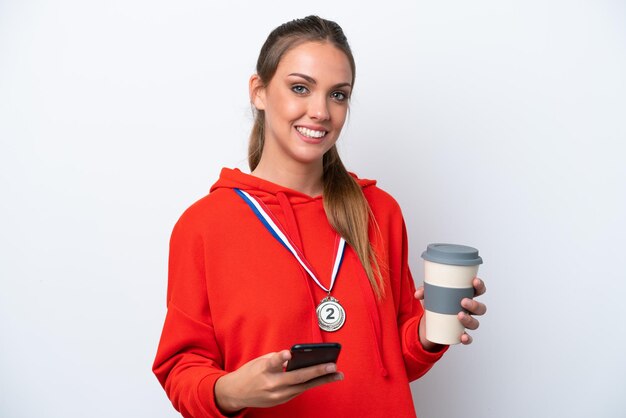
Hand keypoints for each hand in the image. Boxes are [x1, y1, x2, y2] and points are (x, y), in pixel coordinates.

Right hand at [214, 350, 342, 413]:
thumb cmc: (250, 373)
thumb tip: (297, 357)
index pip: (272, 362)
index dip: (280, 357)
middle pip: (296, 378)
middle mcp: (271, 384)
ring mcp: (277, 396)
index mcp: (263, 370)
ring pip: (303, 387)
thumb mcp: (260, 361)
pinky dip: (311, 383)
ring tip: (337, 374)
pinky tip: (324, 378)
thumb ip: (278, 358)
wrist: (236, 393)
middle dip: (316, 371)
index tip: (287, 353)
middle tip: (332, 366)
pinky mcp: (281, 401)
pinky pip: (299, 391)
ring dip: (321, 380)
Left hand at [414, 277, 487, 346]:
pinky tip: (462, 336)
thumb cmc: (435, 303)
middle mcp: (469, 310)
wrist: (429, 322)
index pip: (478, 290)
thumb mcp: (429, 295)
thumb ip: (424, 291)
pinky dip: (467, 338)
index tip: (474, 281)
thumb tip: (417, 294)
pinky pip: (468, 338)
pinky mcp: (460, 334)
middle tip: (463, 301)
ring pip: (475, 323)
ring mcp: (466, 323)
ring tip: (459, 315)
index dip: (480, 286)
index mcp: (465, 296)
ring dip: (469, 320)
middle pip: (480, 308)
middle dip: (474, 305)